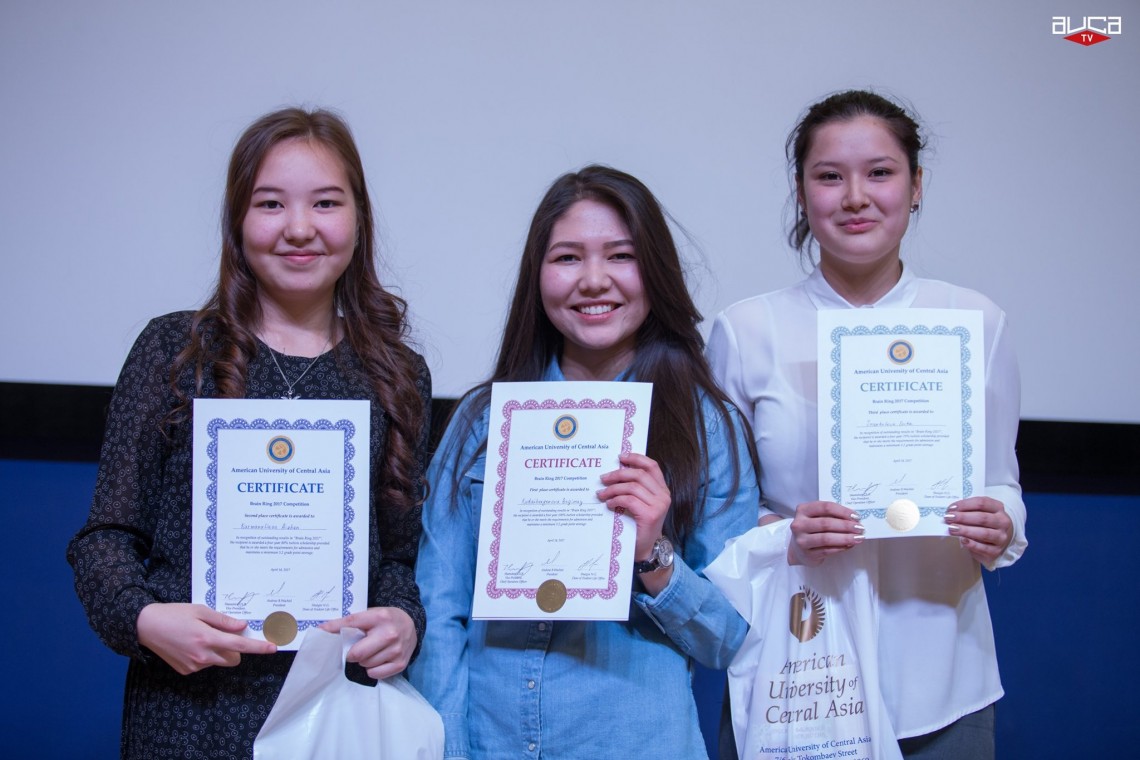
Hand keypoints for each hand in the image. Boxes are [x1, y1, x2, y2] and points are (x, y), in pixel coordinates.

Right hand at [136, 603, 275, 674]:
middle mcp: (202, 656)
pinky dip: (205, 656)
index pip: (240, 645)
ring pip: (219, 661)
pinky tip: (191, 644)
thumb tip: (242, 626)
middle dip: (235, 648)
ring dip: (219, 651)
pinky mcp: (186, 671)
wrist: (145, 626)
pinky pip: (205, 664)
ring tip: (201, 636)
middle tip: (224, 633)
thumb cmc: (174, 614)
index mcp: (207, 638)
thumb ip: (223, 621)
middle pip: (233, 658)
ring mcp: (193, 666)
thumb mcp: (200, 611)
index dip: (258, 647)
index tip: (273, 647)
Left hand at [320, 607, 416, 678]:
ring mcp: (396, 650)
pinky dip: (372, 670)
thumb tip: (323, 631)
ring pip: (365, 664)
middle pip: (357, 653)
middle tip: (355, 650)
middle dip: (352, 654)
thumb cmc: (385, 620)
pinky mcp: (400, 663)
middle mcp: (389, 634)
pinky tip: (378, 660)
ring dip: (363, 661)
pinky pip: (375, 674)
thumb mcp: (371, 614)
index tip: (321, 632)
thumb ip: (351, 622)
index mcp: (379, 617)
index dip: (334, 628)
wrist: (412, 624)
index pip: (352, 623)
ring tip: (371, 652)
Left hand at [598, 452, 670, 561]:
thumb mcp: (639, 503)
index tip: (620, 456)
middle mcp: (663, 495)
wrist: (645, 550)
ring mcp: (658, 505)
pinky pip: (629, 500)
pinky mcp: (650, 515)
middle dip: (618, 474)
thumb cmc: (638, 525)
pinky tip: (609, 504)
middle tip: (603, 478)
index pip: (652, 466)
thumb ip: (634, 489)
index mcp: (662, 489)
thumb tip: (614, 472)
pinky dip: (616, 500)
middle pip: (639, 475)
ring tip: (601, 494)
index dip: (636, 458)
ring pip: (632, 487)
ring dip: (613, 489)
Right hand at [788, 501, 863, 565]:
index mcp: (803, 510)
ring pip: (826, 538)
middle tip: (860, 528)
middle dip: (846, 526)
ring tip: (858, 538)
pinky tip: (849, 546)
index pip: (825, 507)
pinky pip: (827, 550)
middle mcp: (799, 524)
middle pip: (826, 523)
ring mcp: (802, 540)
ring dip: (845, 538)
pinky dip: (841, 548)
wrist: (798, 548)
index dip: (843, 511)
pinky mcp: (807, 554)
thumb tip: (854, 519)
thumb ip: (830, 515)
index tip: (856, 516)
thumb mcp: (816, 517)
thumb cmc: (812, 529)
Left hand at [945, 497, 1011, 564]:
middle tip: (948, 518)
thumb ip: (968, 510)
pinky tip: (962, 540)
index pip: (982, 503)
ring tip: (952, 528)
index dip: (965, 504)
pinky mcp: (996, 551)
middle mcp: (1002, 522)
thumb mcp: (980, 512)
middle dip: (963, 517)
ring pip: (984, 533)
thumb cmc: (984, 523)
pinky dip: (972, 544)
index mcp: (998, 508)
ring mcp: (1001, 537)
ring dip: (966, 530)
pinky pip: (984, 548)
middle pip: (982, 518)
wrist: (997, 540)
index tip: (951, 508)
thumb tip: (951, 512)